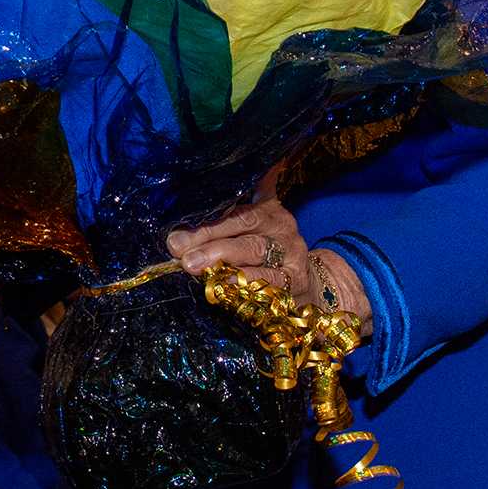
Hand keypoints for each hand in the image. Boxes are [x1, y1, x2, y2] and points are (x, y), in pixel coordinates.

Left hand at [165, 201, 373, 326]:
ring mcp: (289, 250)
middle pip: (241, 222)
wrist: (312, 283)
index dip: (204, 215)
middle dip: (205, 234)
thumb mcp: (252, 227)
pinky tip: (225, 282)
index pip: (232, 205)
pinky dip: (246, 280)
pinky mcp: (296, 278)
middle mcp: (279, 223)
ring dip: (219, 256)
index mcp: (266, 206)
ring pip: (252, 248)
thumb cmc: (268, 252)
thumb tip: (179, 222)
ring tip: (192, 264)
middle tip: (176, 246)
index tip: (175, 227)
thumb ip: (224, 217)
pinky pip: (269, 278)